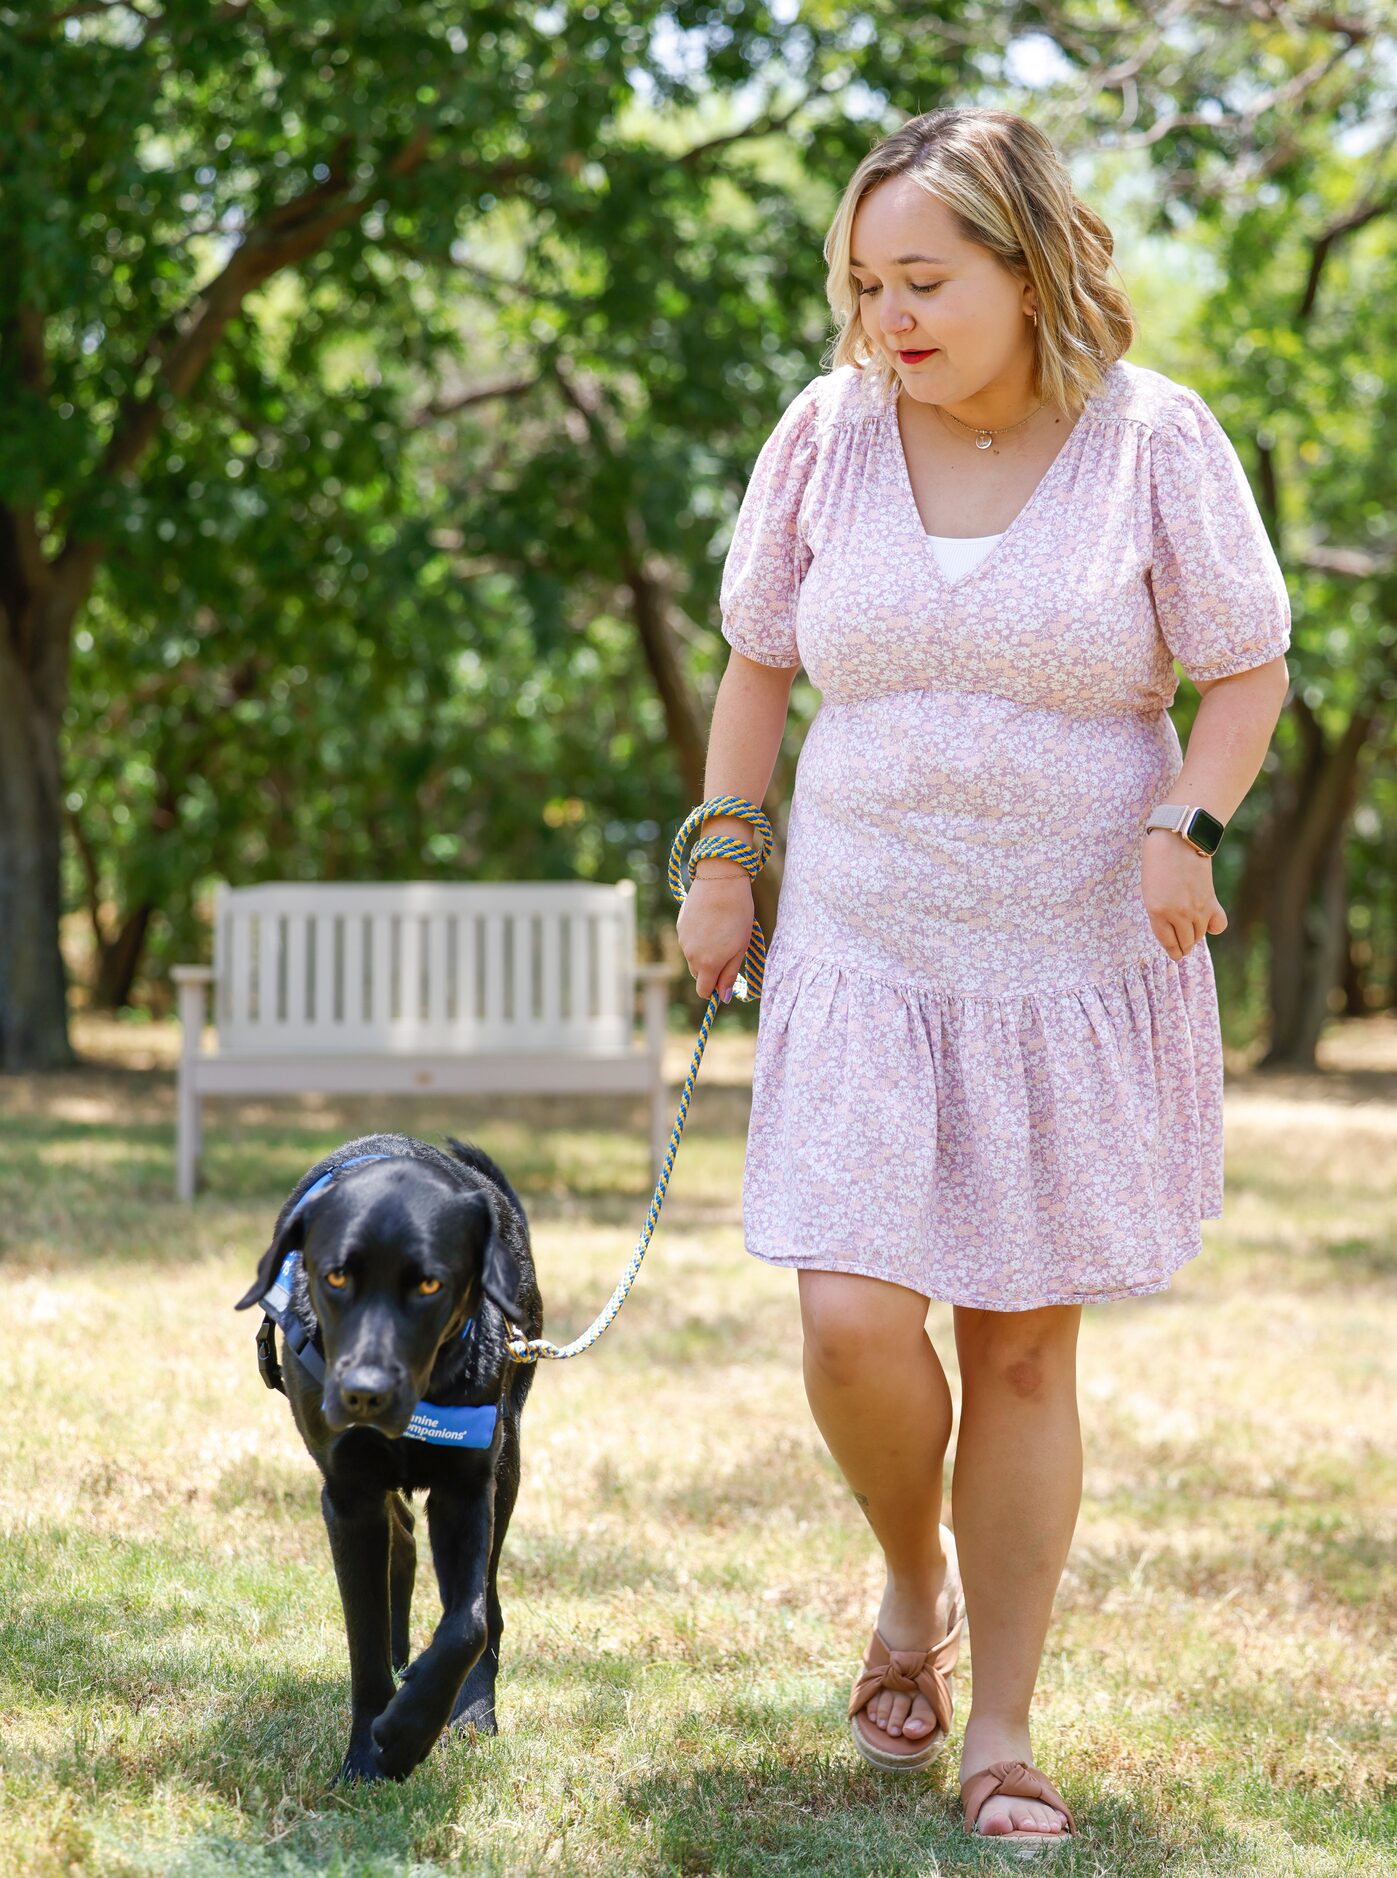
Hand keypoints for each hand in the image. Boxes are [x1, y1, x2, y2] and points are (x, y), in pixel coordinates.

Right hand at [676, 871, 754, 1001]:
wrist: (720, 882)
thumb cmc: (738, 915)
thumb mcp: (740, 947)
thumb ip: (730, 974)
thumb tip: (722, 997)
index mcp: (708, 964)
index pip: (703, 991)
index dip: (714, 990)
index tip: (725, 980)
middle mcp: (691, 955)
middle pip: (698, 974)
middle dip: (710, 970)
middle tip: (728, 951)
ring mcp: (683, 940)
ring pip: (693, 957)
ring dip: (704, 952)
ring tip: (721, 931)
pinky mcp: (680, 926)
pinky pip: (688, 941)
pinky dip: (698, 938)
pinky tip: (710, 921)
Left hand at [1141, 831, 1227, 959]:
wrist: (1179, 839)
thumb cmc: (1157, 861)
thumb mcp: (1149, 890)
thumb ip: (1159, 911)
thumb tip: (1171, 928)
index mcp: (1156, 911)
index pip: (1167, 941)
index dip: (1172, 950)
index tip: (1175, 954)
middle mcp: (1178, 914)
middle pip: (1185, 941)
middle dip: (1183, 946)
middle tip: (1183, 947)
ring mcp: (1196, 909)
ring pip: (1199, 935)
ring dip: (1195, 937)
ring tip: (1191, 935)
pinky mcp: (1211, 900)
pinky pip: (1217, 925)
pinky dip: (1213, 928)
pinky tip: (1208, 925)